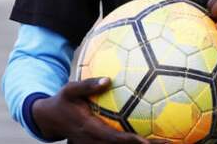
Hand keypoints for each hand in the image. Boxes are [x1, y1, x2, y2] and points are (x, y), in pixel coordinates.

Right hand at [32, 78, 159, 142]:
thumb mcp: (70, 90)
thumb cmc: (62, 101)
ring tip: (167, 142)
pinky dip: (132, 143)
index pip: (112, 137)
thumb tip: (108, 79)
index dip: (129, 141)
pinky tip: (152, 136)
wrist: (49, 119)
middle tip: (167, 143)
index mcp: (88, 128)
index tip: (146, 141)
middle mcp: (93, 140)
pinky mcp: (97, 142)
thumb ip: (87, 85)